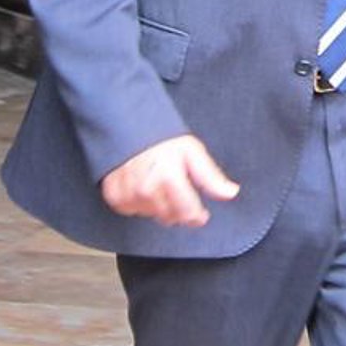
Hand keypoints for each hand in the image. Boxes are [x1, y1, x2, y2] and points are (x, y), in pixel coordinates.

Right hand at [101, 135, 239, 226]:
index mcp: (169, 178)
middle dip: (178, 209)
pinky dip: (139, 204)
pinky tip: (143, 188)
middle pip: (171, 218)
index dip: (197, 216)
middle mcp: (147, 189)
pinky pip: (132, 212)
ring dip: (159, 206)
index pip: (188, 214)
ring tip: (158, 184)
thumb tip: (230, 193)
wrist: (129, 127)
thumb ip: (211, 177)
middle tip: (176, 189)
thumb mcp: (193, 153)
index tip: (200, 213)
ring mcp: (129, 195)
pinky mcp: (115, 197)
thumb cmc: (162, 139)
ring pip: (152, 216)